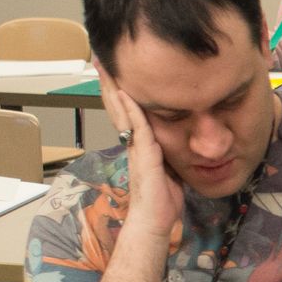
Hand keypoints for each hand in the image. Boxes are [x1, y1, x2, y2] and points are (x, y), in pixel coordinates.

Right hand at [100, 77, 183, 232]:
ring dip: (115, 90)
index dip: (121, 91)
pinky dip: (131, 110)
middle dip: (110, 83)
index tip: (115, 70)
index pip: (128, 112)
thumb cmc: (161, 201)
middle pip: (118, 107)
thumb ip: (169, 152)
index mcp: (140, 144)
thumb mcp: (168, 169)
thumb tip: (181, 142)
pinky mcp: (143, 155)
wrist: (153, 222)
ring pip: (123, 113)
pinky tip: (125, 94)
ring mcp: (136, 148)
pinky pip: (137, 128)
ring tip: (106, 68)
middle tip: (101, 60)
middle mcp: (133, 143)